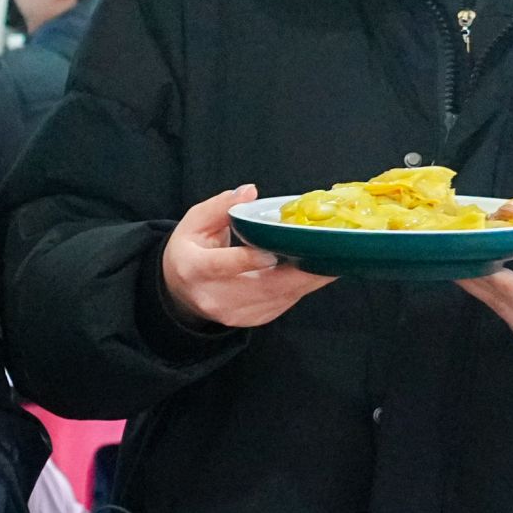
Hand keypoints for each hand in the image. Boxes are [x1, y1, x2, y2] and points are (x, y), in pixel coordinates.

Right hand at [159, 183, 329, 330]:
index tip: (273, 252)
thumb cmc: (189, 252)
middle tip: (328, 252)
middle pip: (263, 287)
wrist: (180, 293)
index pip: (221, 266)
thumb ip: (220, 206)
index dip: (247, 260)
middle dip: (300, 272)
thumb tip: (249, 192)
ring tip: (332, 258)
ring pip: (279, 297)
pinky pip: (283, 303)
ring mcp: (234, 314)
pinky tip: (315, 270)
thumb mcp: (193, 223)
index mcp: (194, 269)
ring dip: (308, 279)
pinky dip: (301, 286)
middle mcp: (214, 297)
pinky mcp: (252, 320)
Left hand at [462, 193, 512, 356]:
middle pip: (512, 308)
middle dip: (482, 280)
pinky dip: (489, 295)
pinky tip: (472, 275)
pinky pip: (506, 317)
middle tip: (454, 253)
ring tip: (455, 260)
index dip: (505, 284)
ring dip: (479, 287)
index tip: (481, 260)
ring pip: (504, 314)